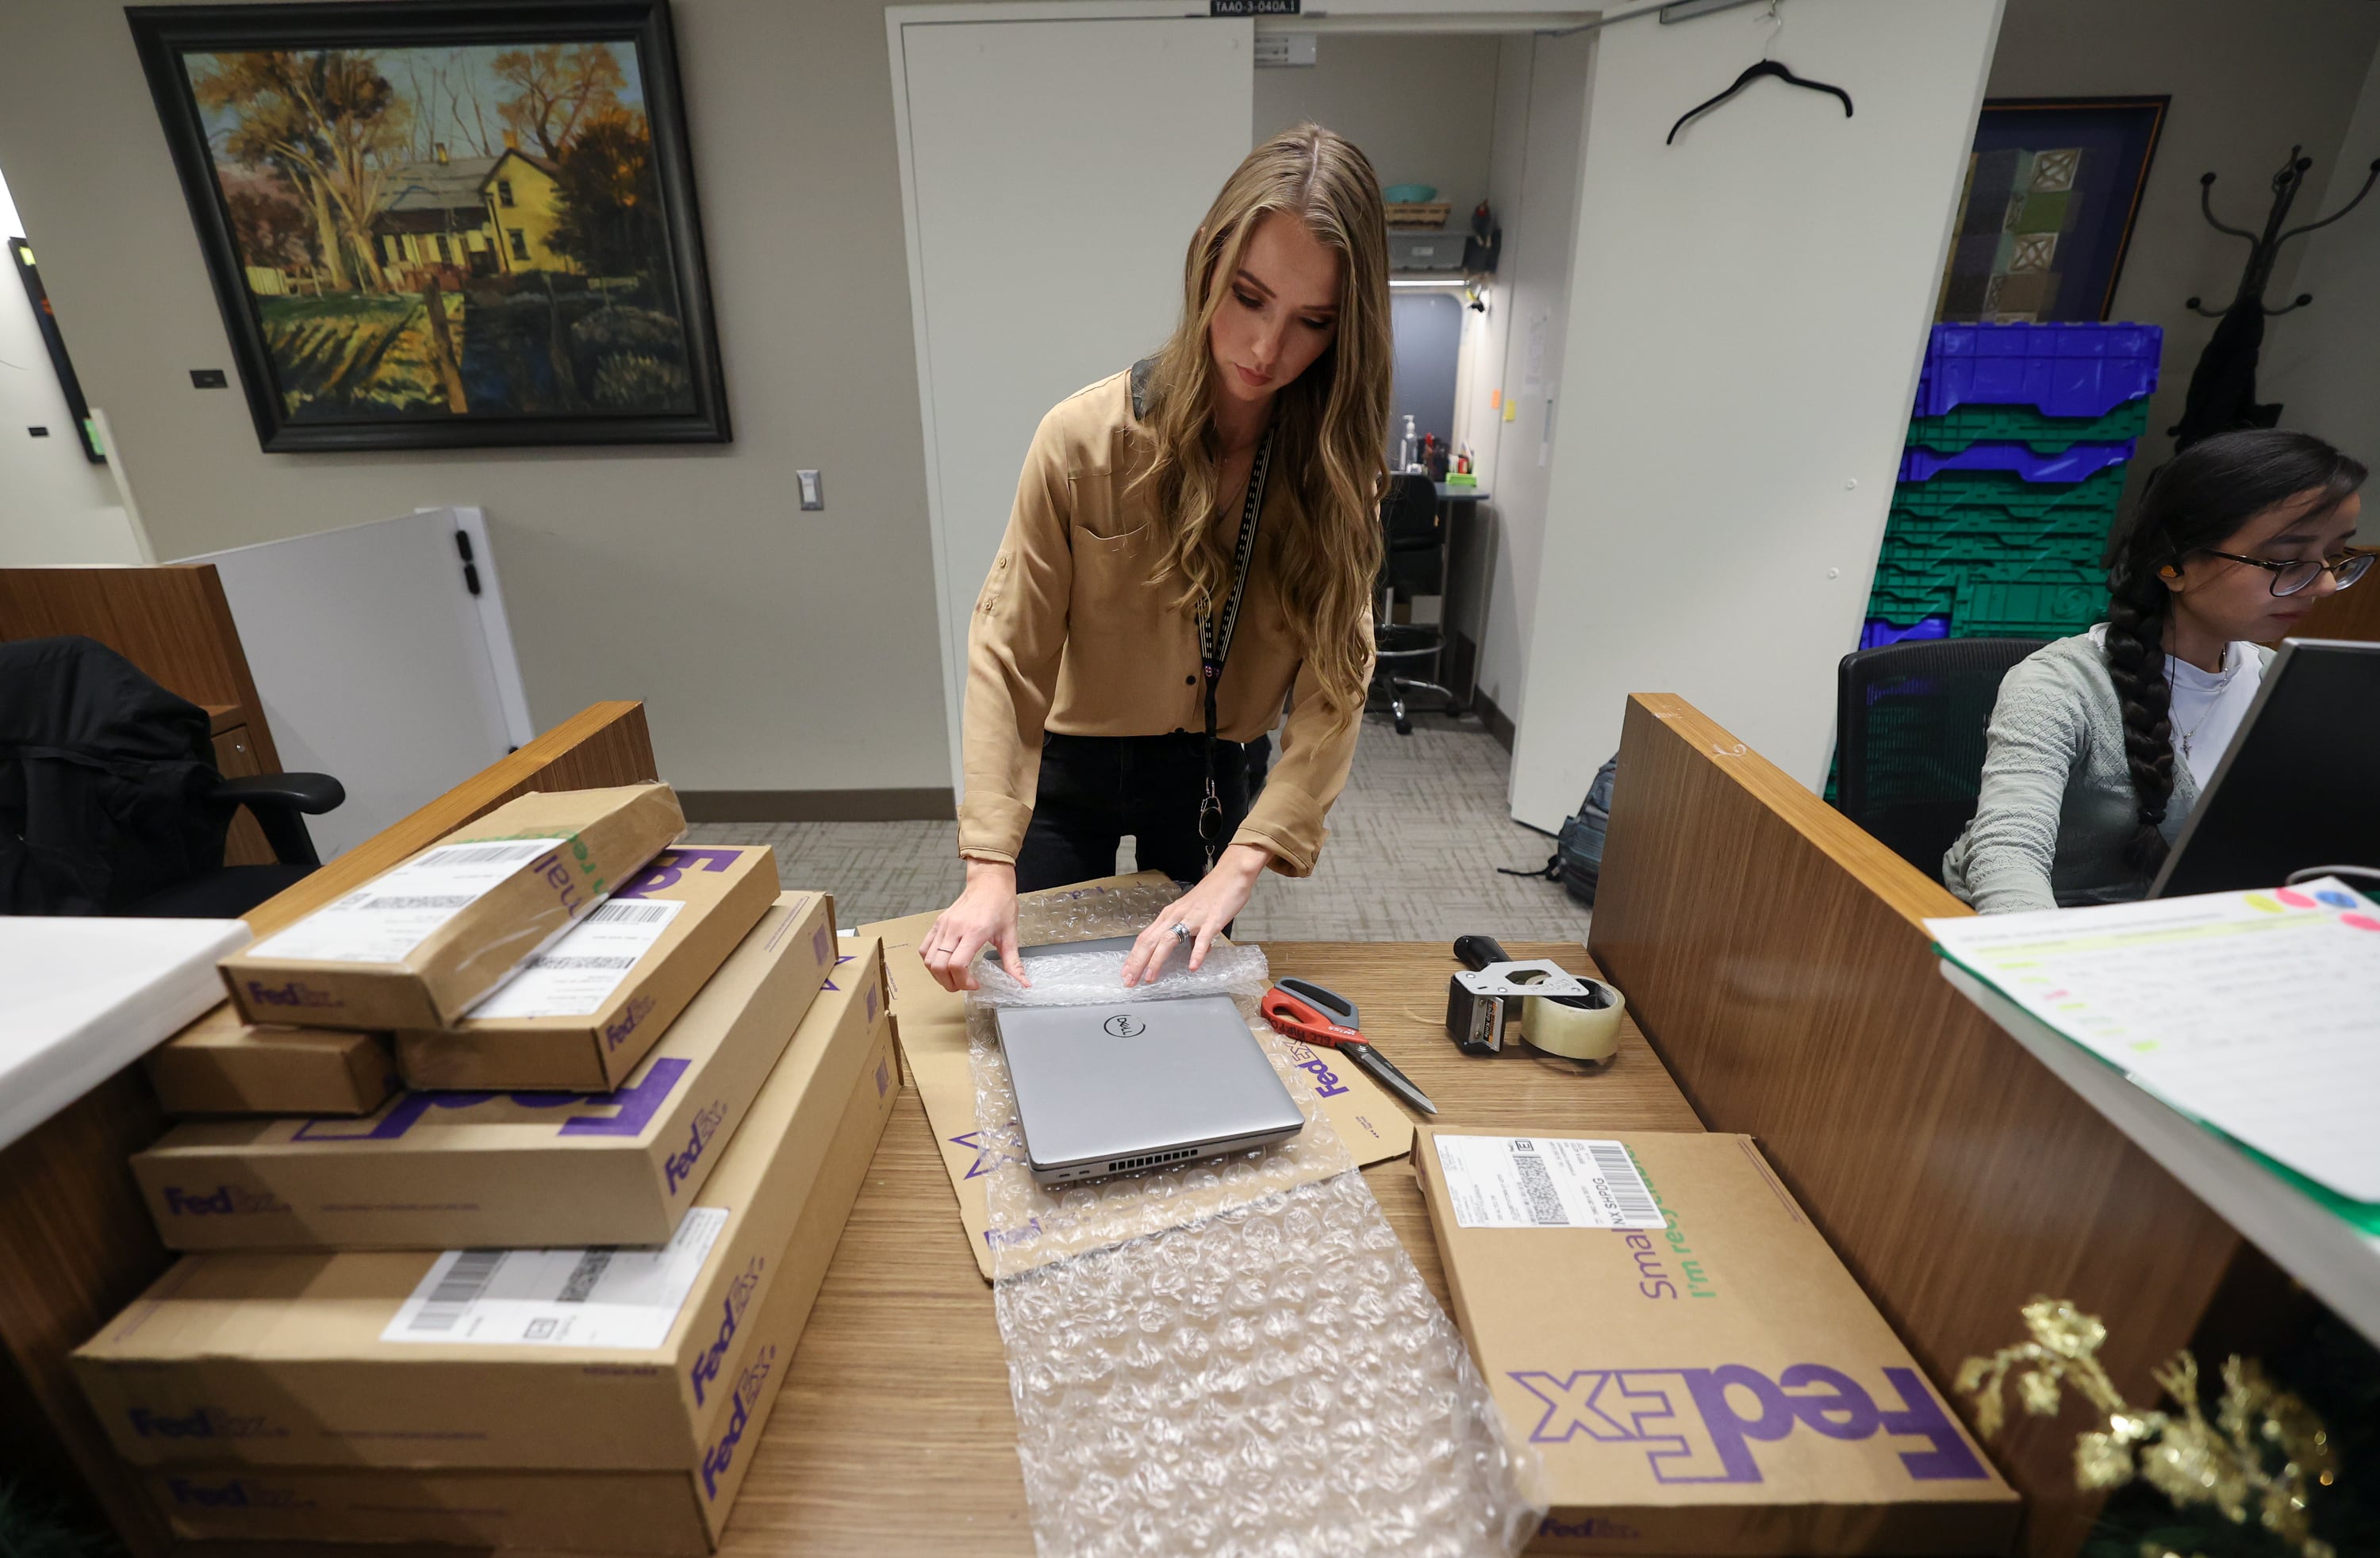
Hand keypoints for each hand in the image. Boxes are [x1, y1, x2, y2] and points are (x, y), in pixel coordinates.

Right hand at [923, 860, 1025, 992]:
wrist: (989, 882)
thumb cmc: (1001, 905)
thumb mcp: (1010, 935)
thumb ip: (1013, 963)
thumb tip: (1023, 984)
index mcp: (975, 932)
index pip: (957, 964)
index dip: (963, 981)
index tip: (975, 984)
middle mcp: (955, 928)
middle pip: (939, 966)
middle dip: (949, 983)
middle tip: (962, 985)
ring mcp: (944, 925)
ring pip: (929, 959)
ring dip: (938, 975)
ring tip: (953, 978)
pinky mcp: (938, 923)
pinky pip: (925, 947)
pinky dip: (930, 961)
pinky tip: (943, 964)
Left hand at [1121, 844, 1267, 986]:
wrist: (1231, 873)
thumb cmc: (1212, 893)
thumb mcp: (1192, 913)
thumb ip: (1189, 932)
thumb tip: (1192, 950)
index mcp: (1169, 915)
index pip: (1145, 938)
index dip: (1133, 956)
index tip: (1126, 973)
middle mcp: (1176, 916)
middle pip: (1150, 941)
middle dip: (1137, 963)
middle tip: (1129, 981)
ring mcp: (1193, 918)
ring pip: (1168, 940)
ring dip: (1157, 960)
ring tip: (1150, 977)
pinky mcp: (1212, 920)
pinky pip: (1202, 939)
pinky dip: (1196, 953)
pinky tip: (1192, 967)